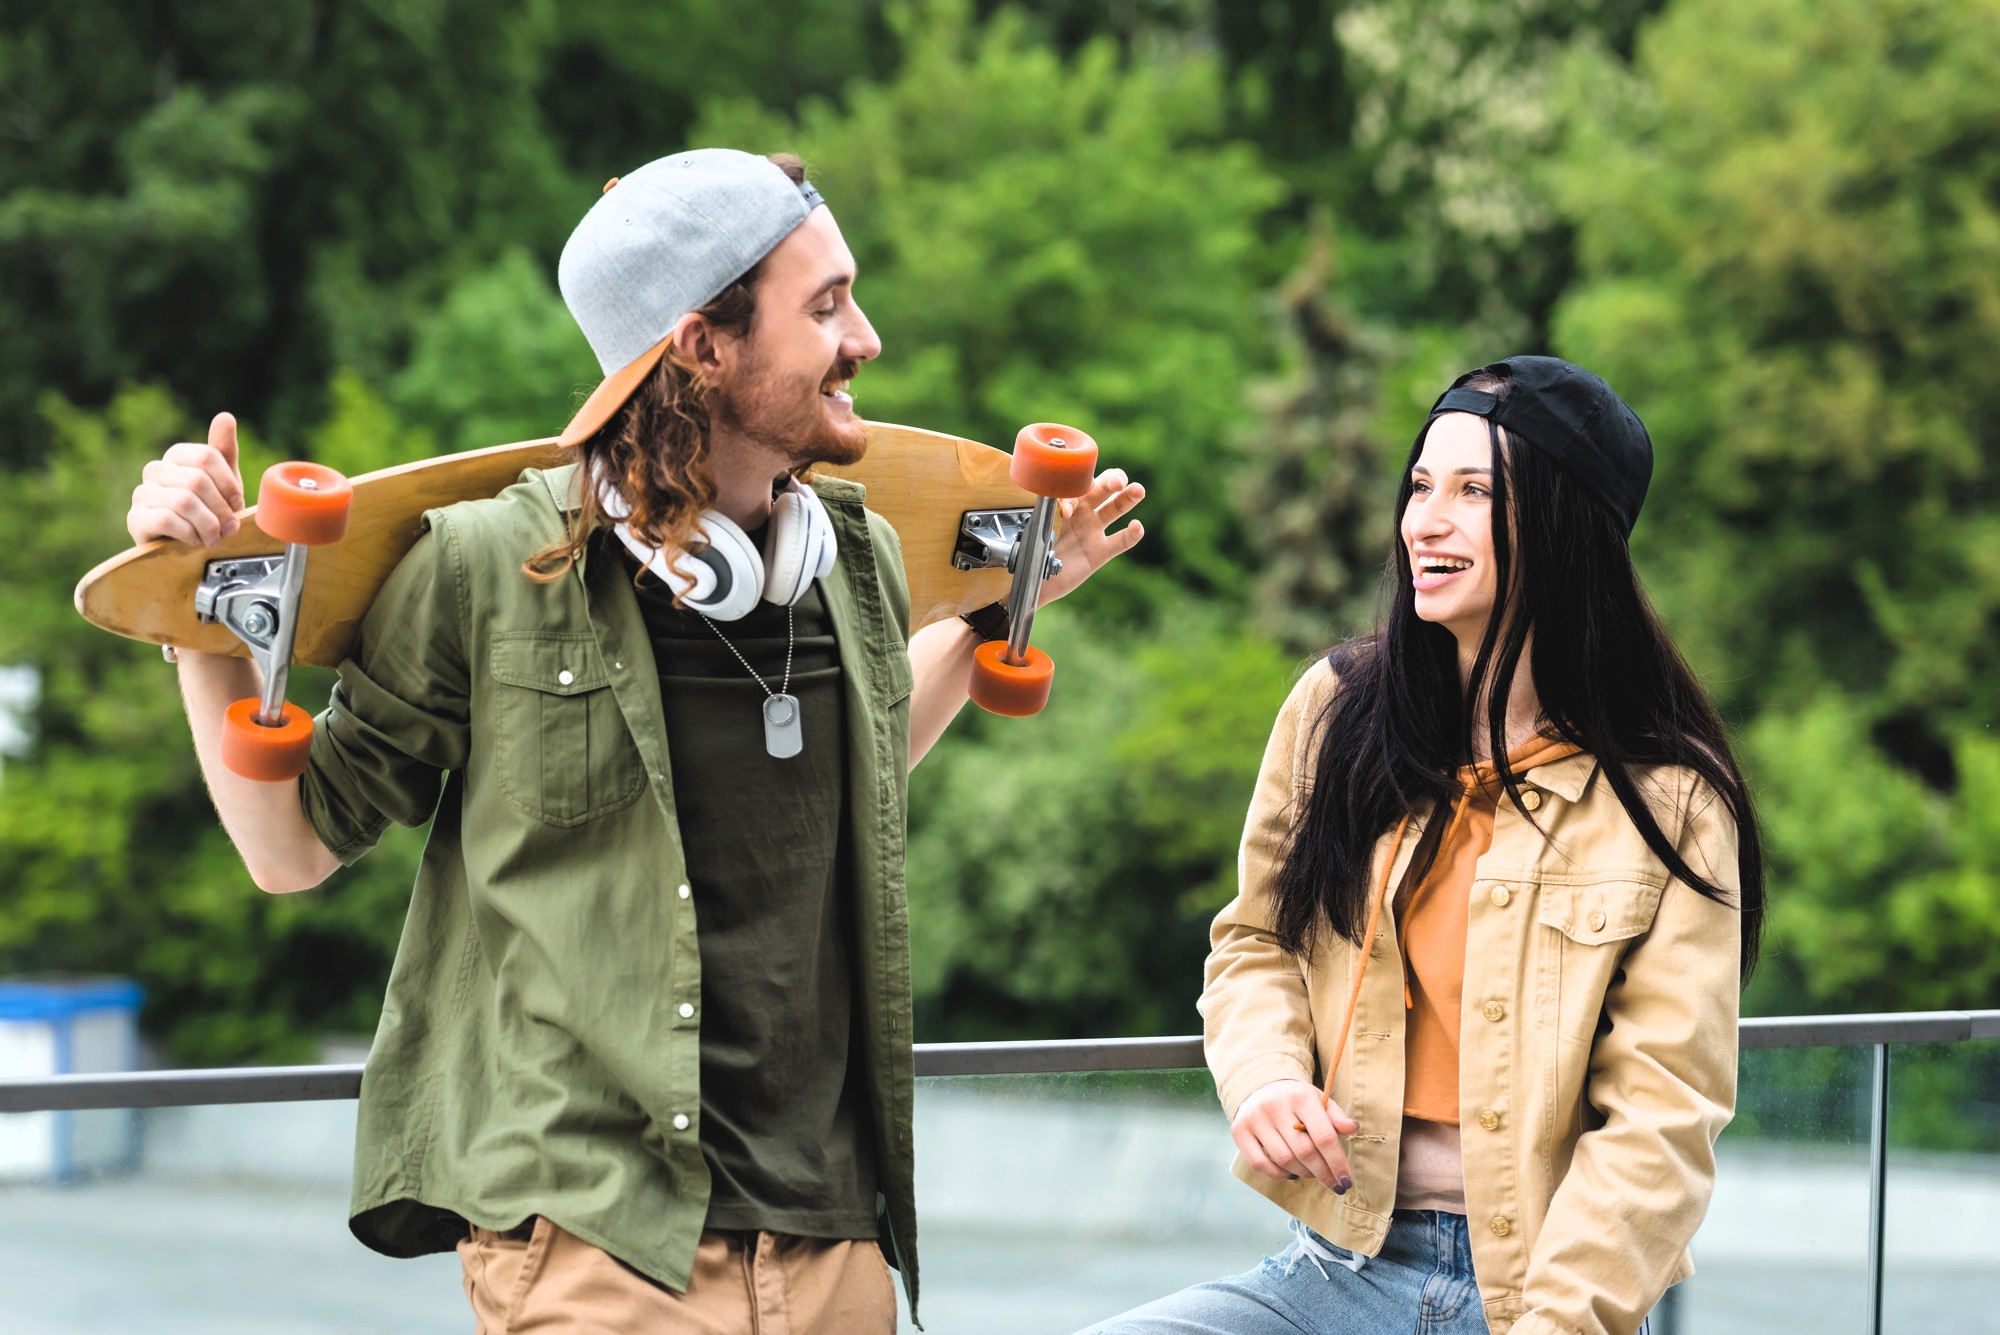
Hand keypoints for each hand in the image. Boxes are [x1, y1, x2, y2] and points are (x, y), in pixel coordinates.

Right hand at [127, 412, 245, 547]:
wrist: (189, 547)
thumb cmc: (208, 510)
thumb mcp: (224, 481)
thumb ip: (224, 450)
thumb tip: (225, 416)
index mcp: (177, 455)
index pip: (208, 456)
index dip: (229, 484)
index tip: (237, 503)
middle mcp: (155, 470)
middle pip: (198, 481)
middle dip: (221, 510)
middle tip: (229, 528)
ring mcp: (142, 493)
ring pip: (184, 501)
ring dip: (208, 526)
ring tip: (214, 537)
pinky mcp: (135, 518)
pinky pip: (167, 519)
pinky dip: (189, 534)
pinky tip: (194, 540)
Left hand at [1037, 468, 1145, 605]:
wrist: (1033, 581)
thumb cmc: (1029, 550)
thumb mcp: (1033, 528)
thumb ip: (1044, 514)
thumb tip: (1054, 504)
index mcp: (1064, 502)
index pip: (1077, 485)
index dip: (1075, 494)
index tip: (1067, 511)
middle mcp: (1082, 512)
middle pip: (1104, 487)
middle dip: (1112, 480)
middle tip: (1117, 483)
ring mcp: (1093, 531)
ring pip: (1116, 508)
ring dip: (1129, 497)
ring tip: (1138, 490)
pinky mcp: (1101, 552)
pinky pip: (1121, 541)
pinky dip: (1132, 534)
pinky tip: (1136, 526)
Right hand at [1231, 1078, 1359, 1193]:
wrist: (1259, 1086)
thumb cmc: (1296, 1100)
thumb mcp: (1318, 1100)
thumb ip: (1336, 1116)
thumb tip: (1353, 1128)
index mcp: (1301, 1096)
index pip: (1324, 1136)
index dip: (1337, 1163)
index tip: (1346, 1181)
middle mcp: (1275, 1105)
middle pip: (1305, 1152)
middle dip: (1323, 1173)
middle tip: (1334, 1184)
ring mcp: (1255, 1118)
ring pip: (1284, 1160)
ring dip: (1303, 1174)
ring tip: (1313, 1174)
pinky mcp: (1239, 1131)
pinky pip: (1260, 1164)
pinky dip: (1279, 1174)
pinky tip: (1290, 1172)